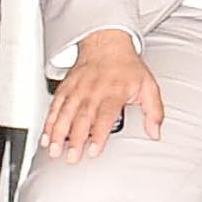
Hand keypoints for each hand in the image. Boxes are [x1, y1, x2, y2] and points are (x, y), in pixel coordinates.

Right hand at [42, 30, 159, 159]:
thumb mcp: (148, 86)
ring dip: (58, 133)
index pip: (105, 115)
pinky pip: (55, 106)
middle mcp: (94, 90)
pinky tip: (47, 136)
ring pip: (65, 112)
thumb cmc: (127, 68)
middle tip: (71, 157)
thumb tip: (155, 132)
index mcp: (114, 92)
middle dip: (75, 139)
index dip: (98, 134)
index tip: (94, 150)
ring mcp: (78, 89)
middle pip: (82, 117)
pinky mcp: (66, 88)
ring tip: (55, 150)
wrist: (107, 45)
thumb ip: (154, 111)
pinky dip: (49, 122)